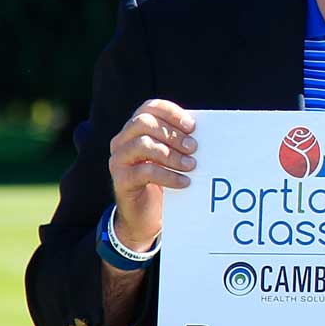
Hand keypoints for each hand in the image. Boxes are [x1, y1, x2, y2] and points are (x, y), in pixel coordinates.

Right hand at [109, 99, 197, 247]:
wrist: (147, 217)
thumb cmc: (164, 182)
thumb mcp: (172, 158)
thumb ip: (181, 143)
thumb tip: (205, 134)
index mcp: (135, 130)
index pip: (149, 107)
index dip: (171, 112)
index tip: (192, 126)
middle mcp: (122, 141)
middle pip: (143, 123)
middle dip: (172, 134)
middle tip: (194, 148)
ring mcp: (118, 160)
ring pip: (142, 145)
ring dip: (171, 154)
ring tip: (191, 166)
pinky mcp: (121, 180)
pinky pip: (144, 171)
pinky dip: (168, 175)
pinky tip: (184, 182)